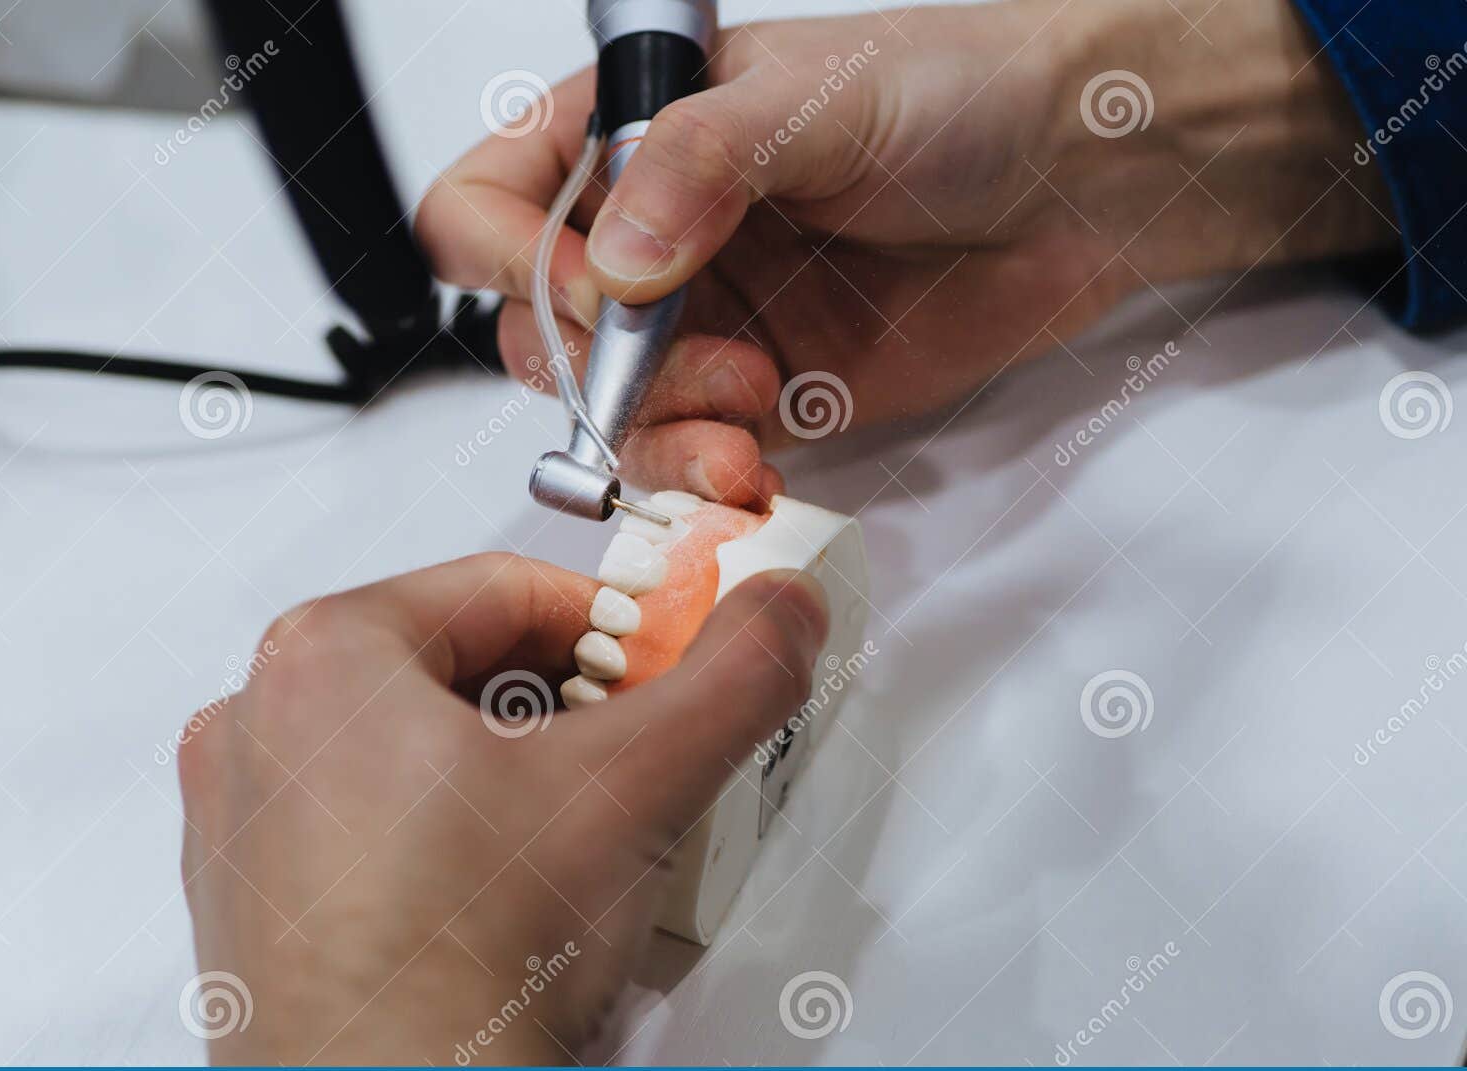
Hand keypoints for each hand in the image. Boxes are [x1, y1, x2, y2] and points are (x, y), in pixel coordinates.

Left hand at [177, 553, 827, 1064]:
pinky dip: (444, 840)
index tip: (663, 668)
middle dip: (563, 708)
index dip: (614, 628)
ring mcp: (247, 825)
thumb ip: (732, 680)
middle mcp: (260, 729)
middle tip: (631, 755)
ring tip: (576, 838)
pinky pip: (368, 829)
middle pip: (458, 666)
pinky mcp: (253, 909)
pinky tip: (504, 900)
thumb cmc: (448, 977)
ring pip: (411, 750)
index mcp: (324, 658)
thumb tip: (776, 618)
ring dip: (508, 775)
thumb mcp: (635, 792)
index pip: (508, 589)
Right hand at [417, 1, 1391, 499]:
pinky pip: (691, 456)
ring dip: (657, 436)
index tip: (590, 291)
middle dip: (600, 368)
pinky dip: (705, 476)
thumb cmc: (957, 95)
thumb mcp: (815, 99)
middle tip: (697, 358)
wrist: (1081, 183)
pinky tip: (752, 466)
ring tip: (746, 415)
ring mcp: (702, 324)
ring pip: (607, 414)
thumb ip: (700, 165)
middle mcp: (650, 237)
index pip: (488, 203)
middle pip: (536, 330)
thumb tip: (614, 261)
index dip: (507, 259)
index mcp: (630, 138)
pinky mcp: (761, 396)